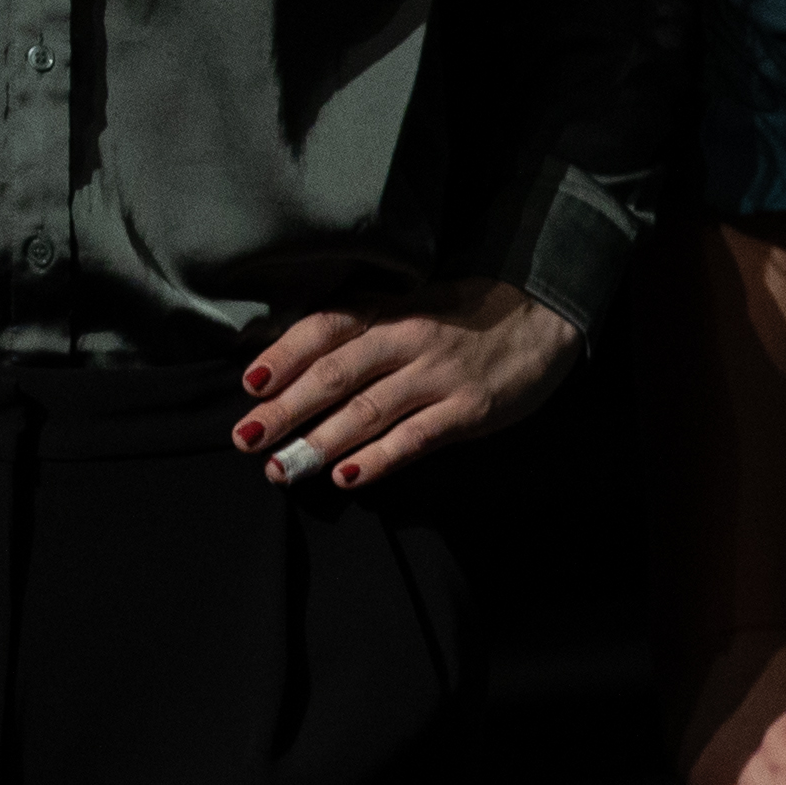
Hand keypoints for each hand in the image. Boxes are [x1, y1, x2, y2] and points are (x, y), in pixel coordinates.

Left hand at [231, 277, 578, 489]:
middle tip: (245, 437)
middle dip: (286, 409)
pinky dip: (378, 459)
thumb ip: (358, 332)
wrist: (540, 316)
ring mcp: (438, 377)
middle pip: (335, 375)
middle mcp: (406, 341)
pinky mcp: (469, 411)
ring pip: (368, 411)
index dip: (284, 355)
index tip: (249, 384)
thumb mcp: (406, 308)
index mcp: (385, 312)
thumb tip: (290, 365)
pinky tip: (346, 476)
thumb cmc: (457, 316)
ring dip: (320, 443)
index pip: (324, 329)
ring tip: (281, 468)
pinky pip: (415, 438)